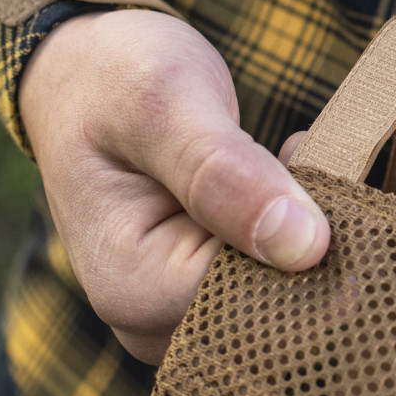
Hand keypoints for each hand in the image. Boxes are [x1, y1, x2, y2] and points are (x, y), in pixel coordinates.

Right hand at [19, 8, 329, 362]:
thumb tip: (304, 248)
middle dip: (306, 237)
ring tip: (282, 161)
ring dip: (304, 230)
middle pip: (274, 309)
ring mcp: (178, 313)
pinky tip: (284, 182)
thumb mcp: (166, 105)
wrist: (88, 73)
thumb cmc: (117, 80)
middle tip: (294, 155)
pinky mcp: (205, 292)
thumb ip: (225, 173)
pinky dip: (295, 232)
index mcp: (133, 292)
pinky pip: (274, 281)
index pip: (261, 301)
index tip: (299, 161)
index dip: (301, 239)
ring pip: (282, 296)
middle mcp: (153, 322)